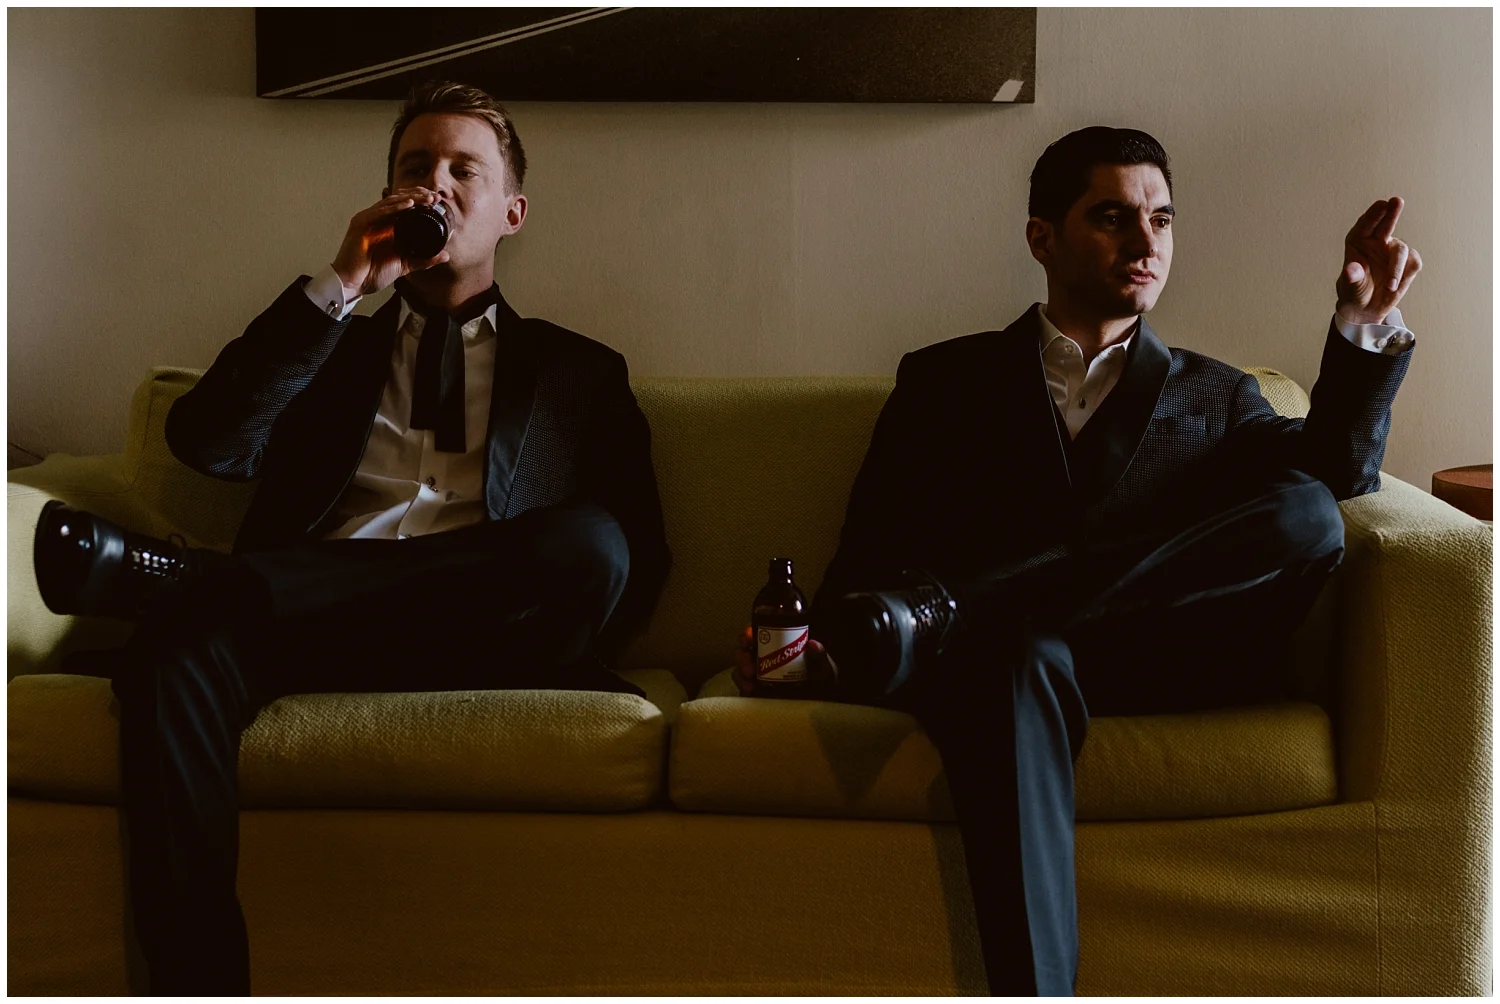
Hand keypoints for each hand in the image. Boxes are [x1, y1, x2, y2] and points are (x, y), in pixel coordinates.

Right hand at [331, 188, 450, 297]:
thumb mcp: (405, 265)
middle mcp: (378, 220)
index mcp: (388, 226)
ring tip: (426, 197)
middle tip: (435, 195)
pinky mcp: (360, 224)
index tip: (437, 200)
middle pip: (399, 201)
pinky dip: (394, 207)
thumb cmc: (373, 274)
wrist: (353, 284)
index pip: (405, 207)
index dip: (421, 201)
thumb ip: (424, 259)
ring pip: (391, 202)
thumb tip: (446, 255)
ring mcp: (368, 220)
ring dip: (410, 198)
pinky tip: (409, 204)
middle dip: (418, 195)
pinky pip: (378, 211)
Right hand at [732, 624, 838, 697]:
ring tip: (750, 681)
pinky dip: (742, 686)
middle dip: (742, 655)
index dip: (748, 633)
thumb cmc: (821, 682)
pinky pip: (742, 686)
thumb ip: (819, 656)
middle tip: (750, 667)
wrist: (820, 704)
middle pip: (744, 650)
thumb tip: (813, 643)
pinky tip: (750, 690)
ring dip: (740, 672)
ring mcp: (758, 675)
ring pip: (739, 668)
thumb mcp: (823, 668)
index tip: (749, 637)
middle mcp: (764, 658)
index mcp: (777, 645)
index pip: (757, 634)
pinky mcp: (755, 690)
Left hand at [1336, 197, 1422, 325]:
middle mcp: (1376, 241)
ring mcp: (1393, 249)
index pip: (1365, 224)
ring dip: (1396, 268)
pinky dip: (1403, 275)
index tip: (1381, 205)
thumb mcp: (1350, 287)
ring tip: (1389, 286)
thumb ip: (1351, 277)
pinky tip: (1392, 286)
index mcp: (1357, 241)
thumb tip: (1350, 270)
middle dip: (1391, 212)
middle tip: (1397, 201)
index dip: (1373, 215)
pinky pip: (1411, 263)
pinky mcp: (1408, 261)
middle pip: (1385, 223)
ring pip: (1401, 249)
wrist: (1366, 308)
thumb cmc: (1354, 292)